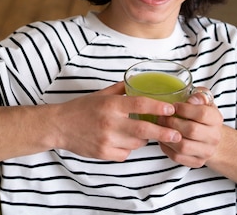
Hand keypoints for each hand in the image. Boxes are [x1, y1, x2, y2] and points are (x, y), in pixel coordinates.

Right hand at [52, 82, 182, 161]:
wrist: (59, 126)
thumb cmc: (80, 108)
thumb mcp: (100, 94)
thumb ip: (120, 90)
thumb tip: (137, 82)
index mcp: (111, 105)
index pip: (140, 104)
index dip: (158, 107)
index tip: (171, 109)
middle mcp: (110, 122)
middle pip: (144, 129)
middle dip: (164, 132)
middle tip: (177, 133)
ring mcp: (107, 140)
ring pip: (136, 144)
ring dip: (142, 140)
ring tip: (138, 133)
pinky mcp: (103, 153)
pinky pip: (125, 154)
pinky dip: (127, 149)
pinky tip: (120, 141)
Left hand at [157, 90, 222, 167]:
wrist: (211, 139)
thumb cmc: (203, 117)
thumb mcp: (204, 103)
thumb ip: (200, 96)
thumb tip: (192, 98)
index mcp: (216, 119)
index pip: (202, 114)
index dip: (184, 109)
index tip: (174, 106)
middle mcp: (214, 137)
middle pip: (191, 130)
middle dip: (172, 122)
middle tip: (161, 117)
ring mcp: (206, 152)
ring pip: (183, 146)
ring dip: (167, 136)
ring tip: (159, 128)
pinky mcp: (196, 162)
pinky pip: (178, 157)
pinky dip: (166, 148)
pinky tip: (162, 139)